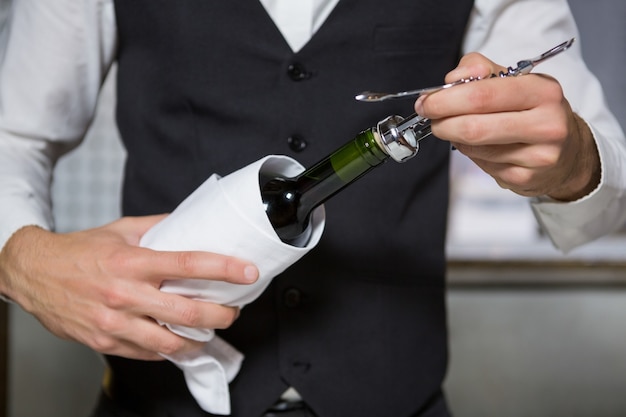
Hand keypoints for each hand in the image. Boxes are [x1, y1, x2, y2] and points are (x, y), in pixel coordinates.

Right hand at [0, 216, 258, 359]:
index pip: (188, 264)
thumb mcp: (121, 230)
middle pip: (187, 313)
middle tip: (233, 311)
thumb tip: (192, 224)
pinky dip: (168, 349)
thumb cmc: (79, 251)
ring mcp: (114, 323)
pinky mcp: (104, 342)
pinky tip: (178, 340)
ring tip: (209, 331)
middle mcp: (125, 294)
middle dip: (221, 315)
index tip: (248, 271)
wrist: (33, 273)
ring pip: (170, 342)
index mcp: (133, 262)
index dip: (224, 268)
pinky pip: (146, 353)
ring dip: (198, 340)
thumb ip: (159, 227)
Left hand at [415, 52, 600, 200]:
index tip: (427, 101)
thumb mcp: (514, 79)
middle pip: (474, 127)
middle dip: (442, 122)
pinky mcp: (525, 178)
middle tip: (430, 117)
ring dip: (455, 138)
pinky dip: (470, 154)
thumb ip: (479, 70)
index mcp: (543, 91)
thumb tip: (451, 79)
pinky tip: (478, 145)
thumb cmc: (533, 109)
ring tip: (457, 128)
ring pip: (474, 148)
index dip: (446, 100)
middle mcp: (546, 124)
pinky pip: (481, 165)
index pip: (482, 94)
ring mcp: (537, 156)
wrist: (568, 151)